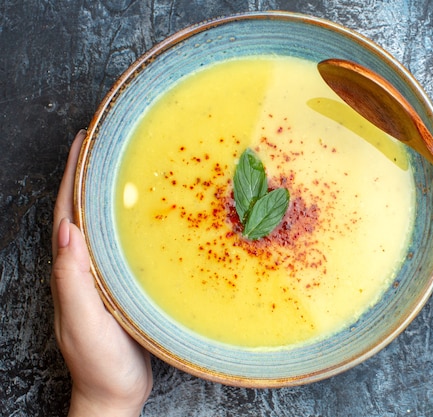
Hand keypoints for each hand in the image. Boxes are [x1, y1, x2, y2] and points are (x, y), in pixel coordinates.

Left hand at [51, 130, 152, 416]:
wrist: (114, 393)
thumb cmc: (99, 363)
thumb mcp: (84, 322)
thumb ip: (73, 280)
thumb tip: (67, 229)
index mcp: (70, 270)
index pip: (68, 212)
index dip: (73, 175)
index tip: (84, 141)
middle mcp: (83, 267)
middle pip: (83, 210)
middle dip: (90, 174)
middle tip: (107, 143)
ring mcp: (103, 276)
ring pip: (104, 225)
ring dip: (110, 193)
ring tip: (127, 167)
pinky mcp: (123, 285)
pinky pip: (123, 244)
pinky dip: (131, 222)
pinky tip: (148, 216)